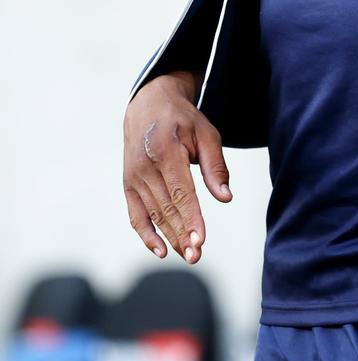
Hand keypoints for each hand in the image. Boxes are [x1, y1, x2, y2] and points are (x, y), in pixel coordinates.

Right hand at [123, 72, 230, 262]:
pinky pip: (135, 214)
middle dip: (182, 234)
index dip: (190, 218)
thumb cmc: (182, 120)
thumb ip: (216, 166)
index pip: (181, 192)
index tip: (200, 240)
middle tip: (197, 255)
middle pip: (166, 208)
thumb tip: (225, 198)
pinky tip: (161, 250)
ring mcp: (134, 176)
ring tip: (188, 255)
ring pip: (153, 214)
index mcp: (166, 151)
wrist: (148, 105)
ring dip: (170, 238)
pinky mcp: (128, 184)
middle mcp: (146, 166)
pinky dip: (146, 234)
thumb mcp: (206, 133)